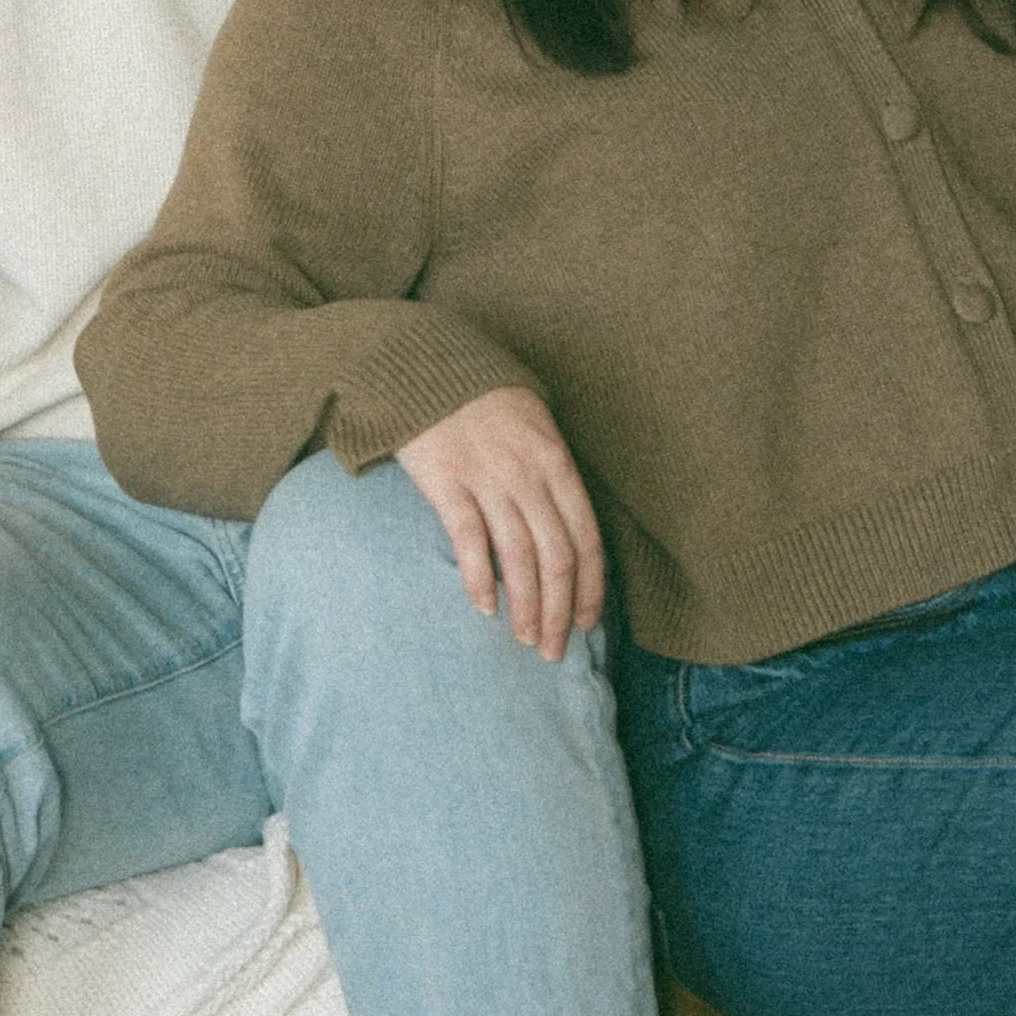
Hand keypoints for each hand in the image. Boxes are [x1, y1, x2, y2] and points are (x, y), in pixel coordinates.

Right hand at [395, 386, 604, 660]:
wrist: (425, 365)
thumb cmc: (482, 400)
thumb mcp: (534, 426)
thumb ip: (551, 475)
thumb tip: (565, 532)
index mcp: (557, 462)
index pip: (586, 538)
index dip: (590, 587)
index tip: (586, 624)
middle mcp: (529, 474)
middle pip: (556, 557)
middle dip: (558, 611)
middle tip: (552, 650)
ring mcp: (489, 478)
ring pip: (518, 557)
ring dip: (525, 607)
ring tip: (523, 639)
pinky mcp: (447, 482)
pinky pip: (471, 540)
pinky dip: (479, 578)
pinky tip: (484, 607)